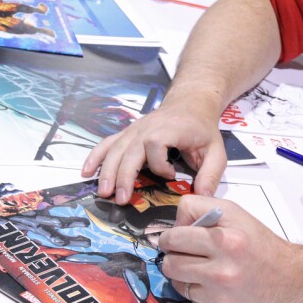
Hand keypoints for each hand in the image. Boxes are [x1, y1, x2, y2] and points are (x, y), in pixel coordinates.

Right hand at [81, 98, 226, 203]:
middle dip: (123, 176)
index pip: (155, 145)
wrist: (191, 103)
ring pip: (115, 149)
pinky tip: (86, 172)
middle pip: (129, 151)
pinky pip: (107, 143)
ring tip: (103, 192)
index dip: (160, 164)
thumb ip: (211, 174)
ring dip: (107, 171)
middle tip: (121, 200)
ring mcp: (135, 130)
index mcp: (169, 129)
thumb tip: (203, 198)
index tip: (171, 174)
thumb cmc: (202, 128)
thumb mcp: (216, 150)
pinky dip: (95, 156)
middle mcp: (147, 128)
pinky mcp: (128, 133)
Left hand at [158, 195, 300, 302]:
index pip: (175, 234)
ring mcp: (219, 291)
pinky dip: (196, 290)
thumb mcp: (235, 214)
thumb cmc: (260, 245)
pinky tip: (210, 282)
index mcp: (226, 239)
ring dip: (182, 273)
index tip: (175, 236)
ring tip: (198, 266)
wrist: (286, 278)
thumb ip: (202, 209)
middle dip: (172, 254)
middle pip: (170, 261)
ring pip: (176, 281)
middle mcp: (222, 267)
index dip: (171, 234)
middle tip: (182, 251)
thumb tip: (176, 224)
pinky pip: (190, 298)